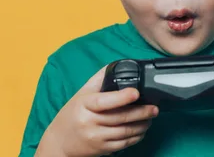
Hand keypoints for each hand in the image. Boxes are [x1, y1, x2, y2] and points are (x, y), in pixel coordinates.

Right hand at [36, 66, 158, 156]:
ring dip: (142, 125)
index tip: (136, 92)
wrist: (59, 141)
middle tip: (154, 108)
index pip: (104, 101)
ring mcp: (95, 137)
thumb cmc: (73, 113)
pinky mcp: (101, 149)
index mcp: (84, 105)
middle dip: (141, 113)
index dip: (121, 97)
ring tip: (151, 118)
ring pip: (124, 132)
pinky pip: (123, 144)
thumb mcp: (82, 94)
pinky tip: (142, 130)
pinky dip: (135, 137)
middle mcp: (89, 122)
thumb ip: (100, 79)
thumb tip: (120, 65)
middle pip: (120, 117)